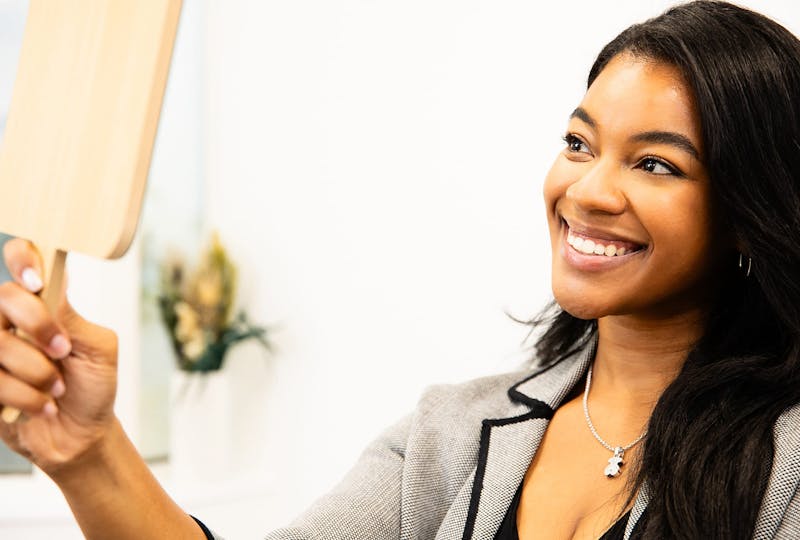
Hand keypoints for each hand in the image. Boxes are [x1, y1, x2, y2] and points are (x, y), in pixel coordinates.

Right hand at [0, 238, 118, 475]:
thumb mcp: (98, 349)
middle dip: (38, 326)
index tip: (36, 280)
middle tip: (63, 351)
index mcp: (43, 303)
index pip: (22, 258)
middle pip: (4, 298)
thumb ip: (73, 318)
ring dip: (36, 371)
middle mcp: (12, 320)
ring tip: (58, 387)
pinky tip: (43, 407)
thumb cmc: (93, 387)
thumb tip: (53, 283)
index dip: (22, 257)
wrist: (82, 435)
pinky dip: (25, 398)